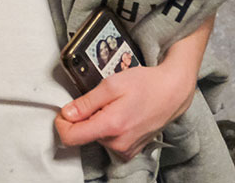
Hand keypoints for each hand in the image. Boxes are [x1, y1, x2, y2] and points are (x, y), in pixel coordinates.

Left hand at [55, 62, 195, 160]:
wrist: (173, 92)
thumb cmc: (145, 85)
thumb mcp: (111, 85)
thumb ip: (86, 102)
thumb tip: (66, 114)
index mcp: (111, 126)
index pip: (70, 137)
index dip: (62, 123)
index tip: (66, 111)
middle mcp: (118, 143)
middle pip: (83, 135)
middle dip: (85, 118)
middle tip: (101, 101)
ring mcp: (126, 149)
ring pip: (96, 138)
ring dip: (98, 122)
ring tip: (115, 106)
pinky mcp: (131, 150)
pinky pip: (109, 141)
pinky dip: (109, 128)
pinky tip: (121, 115)